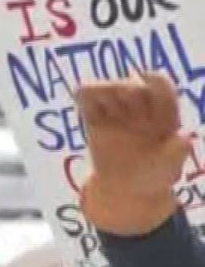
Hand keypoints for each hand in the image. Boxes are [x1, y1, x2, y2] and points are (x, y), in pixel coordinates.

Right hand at [75, 72, 191, 236]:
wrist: (125, 190)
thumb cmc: (153, 176)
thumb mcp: (170, 167)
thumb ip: (177, 151)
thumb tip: (185, 135)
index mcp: (165, 113)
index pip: (161, 88)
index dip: (154, 80)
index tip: (144, 76)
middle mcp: (142, 108)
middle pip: (131, 87)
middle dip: (125, 90)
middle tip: (124, 102)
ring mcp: (118, 112)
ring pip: (108, 89)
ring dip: (102, 90)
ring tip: (99, 108)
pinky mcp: (95, 119)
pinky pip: (87, 100)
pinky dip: (84, 94)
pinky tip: (81, 96)